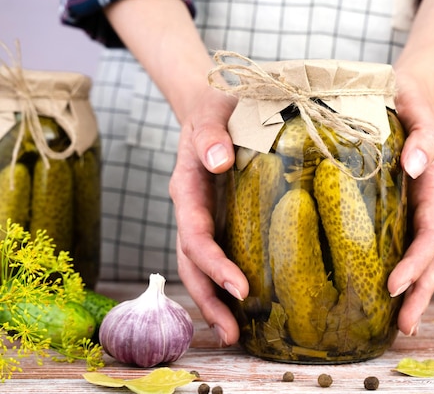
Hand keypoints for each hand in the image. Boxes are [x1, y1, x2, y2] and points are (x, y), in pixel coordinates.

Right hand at [169, 91, 245, 345]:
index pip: (196, 234)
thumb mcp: (212, 112)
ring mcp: (201, 216)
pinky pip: (213, 255)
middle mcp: (190, 209)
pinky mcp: (216, 219)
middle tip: (233, 333)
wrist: (209, 105)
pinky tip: (240, 304)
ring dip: (212, 300)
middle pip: (190, 263)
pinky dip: (221, 282)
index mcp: (187, 188)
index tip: (240, 287)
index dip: (214, 263)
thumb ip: (211, 134)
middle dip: (209, 298)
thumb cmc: (214, 107)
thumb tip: (220, 160)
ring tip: (234, 334)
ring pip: (198, 266)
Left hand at [386, 70, 433, 335]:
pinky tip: (388, 291)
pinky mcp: (402, 205)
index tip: (395, 286)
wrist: (408, 90)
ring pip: (424, 255)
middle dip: (420, 291)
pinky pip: (405, 241)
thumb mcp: (416, 109)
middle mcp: (428, 201)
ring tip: (402, 323)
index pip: (430, 232)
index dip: (416, 261)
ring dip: (416, 290)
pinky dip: (403, 268)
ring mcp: (417, 205)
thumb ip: (423, 135)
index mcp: (433, 184)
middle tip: (404, 325)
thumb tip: (416, 165)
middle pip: (433, 255)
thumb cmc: (408, 98)